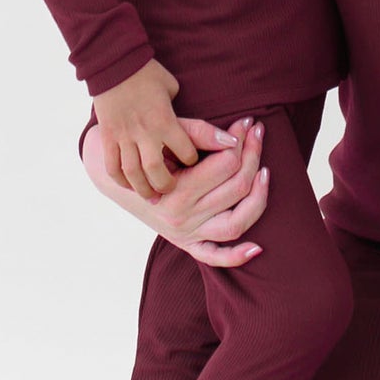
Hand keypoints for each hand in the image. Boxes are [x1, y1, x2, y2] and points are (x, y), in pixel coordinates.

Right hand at [80, 113, 271, 268]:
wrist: (114, 175)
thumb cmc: (144, 148)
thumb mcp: (166, 136)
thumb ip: (200, 133)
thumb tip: (238, 133)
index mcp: (176, 190)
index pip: (226, 164)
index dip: (241, 140)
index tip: (247, 122)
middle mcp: (182, 217)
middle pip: (236, 187)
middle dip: (253, 155)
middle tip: (257, 134)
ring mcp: (186, 234)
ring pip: (236, 223)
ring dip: (258, 197)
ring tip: (265, 172)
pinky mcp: (186, 244)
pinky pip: (214, 257)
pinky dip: (236, 256)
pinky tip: (257, 249)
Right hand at [90, 60, 200, 198]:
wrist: (113, 62)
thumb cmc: (148, 73)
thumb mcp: (173, 87)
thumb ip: (183, 111)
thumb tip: (205, 131)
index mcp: (164, 120)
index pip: (185, 153)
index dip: (192, 162)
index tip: (193, 164)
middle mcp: (144, 131)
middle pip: (156, 170)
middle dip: (166, 185)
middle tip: (172, 190)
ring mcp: (123, 135)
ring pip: (132, 173)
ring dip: (143, 188)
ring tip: (152, 196)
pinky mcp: (108, 136)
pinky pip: (112, 165)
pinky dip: (120, 180)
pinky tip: (129, 185)